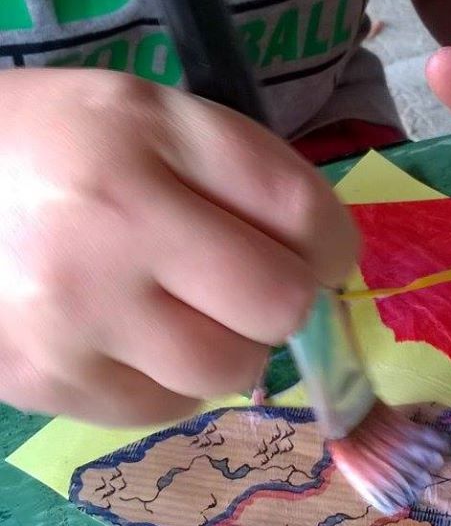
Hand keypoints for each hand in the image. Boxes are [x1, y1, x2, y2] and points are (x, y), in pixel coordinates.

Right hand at [0, 68, 356, 423]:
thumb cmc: (54, 146)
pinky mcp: (41, 378)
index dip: (334, 244)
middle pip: (278, 304)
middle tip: (248, 286)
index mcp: (147, 131)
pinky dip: (169, 380)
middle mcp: (113, 220)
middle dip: (283, 300)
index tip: (321, 255)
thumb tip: (324, 265)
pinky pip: (164, 407)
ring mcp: (73, 311)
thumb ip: (242, 177)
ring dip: (229, 346)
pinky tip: (130, 338)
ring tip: (182, 312)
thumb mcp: (148, 117)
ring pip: (229, 371)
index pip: (300, 209)